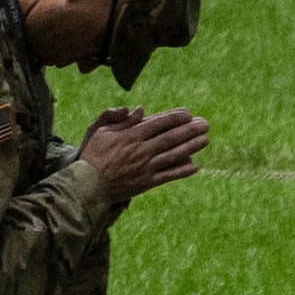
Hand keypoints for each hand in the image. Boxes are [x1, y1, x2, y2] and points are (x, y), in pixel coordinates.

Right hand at [82, 107, 209, 207]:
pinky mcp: (147, 182)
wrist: (88, 183)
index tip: (188, 113)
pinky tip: (195, 165)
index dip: (175, 117)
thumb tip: (140, 110)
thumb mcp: (99, 130)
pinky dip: (182, 171)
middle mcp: (141, 150)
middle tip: (205, 124)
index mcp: (130, 136)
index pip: (158, 123)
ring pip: (174, 155)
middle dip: (190, 130)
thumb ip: (118, 117)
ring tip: (205, 140)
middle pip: (171, 138)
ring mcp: (146, 167)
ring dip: (192, 147)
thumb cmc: (93, 154)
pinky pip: (169, 175)